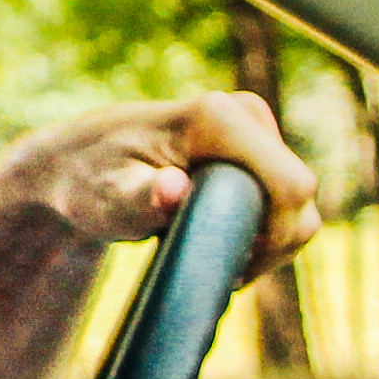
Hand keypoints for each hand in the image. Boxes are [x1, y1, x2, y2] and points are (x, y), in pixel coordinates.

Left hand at [6, 92, 322, 274]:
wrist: (79, 162)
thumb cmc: (89, 182)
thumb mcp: (108, 198)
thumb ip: (142, 197)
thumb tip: (173, 188)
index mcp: (219, 118)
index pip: (292, 186)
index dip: (275, 237)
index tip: (229, 267)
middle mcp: (245, 111)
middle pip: (300, 198)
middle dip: (268, 244)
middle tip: (211, 263)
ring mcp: (255, 125)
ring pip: (298, 204)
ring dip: (265, 241)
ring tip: (207, 251)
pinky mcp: (257, 144)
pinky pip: (285, 200)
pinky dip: (262, 230)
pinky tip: (219, 241)